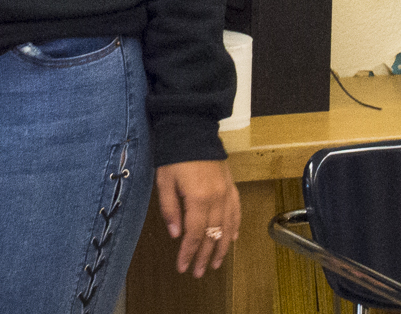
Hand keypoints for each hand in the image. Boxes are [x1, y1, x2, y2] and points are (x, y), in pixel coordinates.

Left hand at [154, 159, 240, 276]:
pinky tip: (232, 238)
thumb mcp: (164, 181)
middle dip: (205, 256)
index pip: (195, 235)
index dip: (189, 253)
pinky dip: (235, 227)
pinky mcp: (232, 186)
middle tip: (198, 273)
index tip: (182, 267)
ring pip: (228, 227)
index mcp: (199, 199)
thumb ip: (170, 209)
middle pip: (213, 235)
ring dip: (222, 248)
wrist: (193, 128)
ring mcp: (227, 193)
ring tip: (217, 264)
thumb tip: (175, 234)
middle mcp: (217, 199)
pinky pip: (236, 211)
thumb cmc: (174, 155)